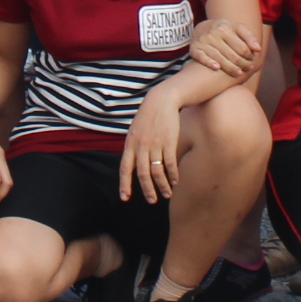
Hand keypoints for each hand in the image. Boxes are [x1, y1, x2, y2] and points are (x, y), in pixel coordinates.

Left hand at [120, 88, 187, 202]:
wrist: (161, 101)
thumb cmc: (148, 117)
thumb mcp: (134, 131)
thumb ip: (133, 148)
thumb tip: (132, 166)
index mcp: (130, 144)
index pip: (125, 168)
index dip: (125, 184)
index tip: (125, 198)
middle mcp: (141, 146)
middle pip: (143, 174)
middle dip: (147, 190)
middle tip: (152, 200)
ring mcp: (155, 144)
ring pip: (157, 171)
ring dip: (162, 185)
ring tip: (167, 195)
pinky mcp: (168, 142)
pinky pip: (170, 163)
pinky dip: (173, 174)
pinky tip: (175, 181)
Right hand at [189, 16, 262, 84]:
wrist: (202, 27)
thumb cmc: (224, 29)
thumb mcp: (237, 28)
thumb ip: (249, 37)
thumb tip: (258, 49)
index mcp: (225, 28)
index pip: (241, 48)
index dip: (249, 56)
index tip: (252, 60)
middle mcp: (213, 34)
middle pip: (232, 55)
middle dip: (242, 64)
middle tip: (248, 69)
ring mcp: (203, 42)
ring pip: (219, 59)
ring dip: (230, 68)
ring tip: (239, 73)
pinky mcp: (194, 49)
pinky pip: (202, 58)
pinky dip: (209, 63)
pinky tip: (216, 68)